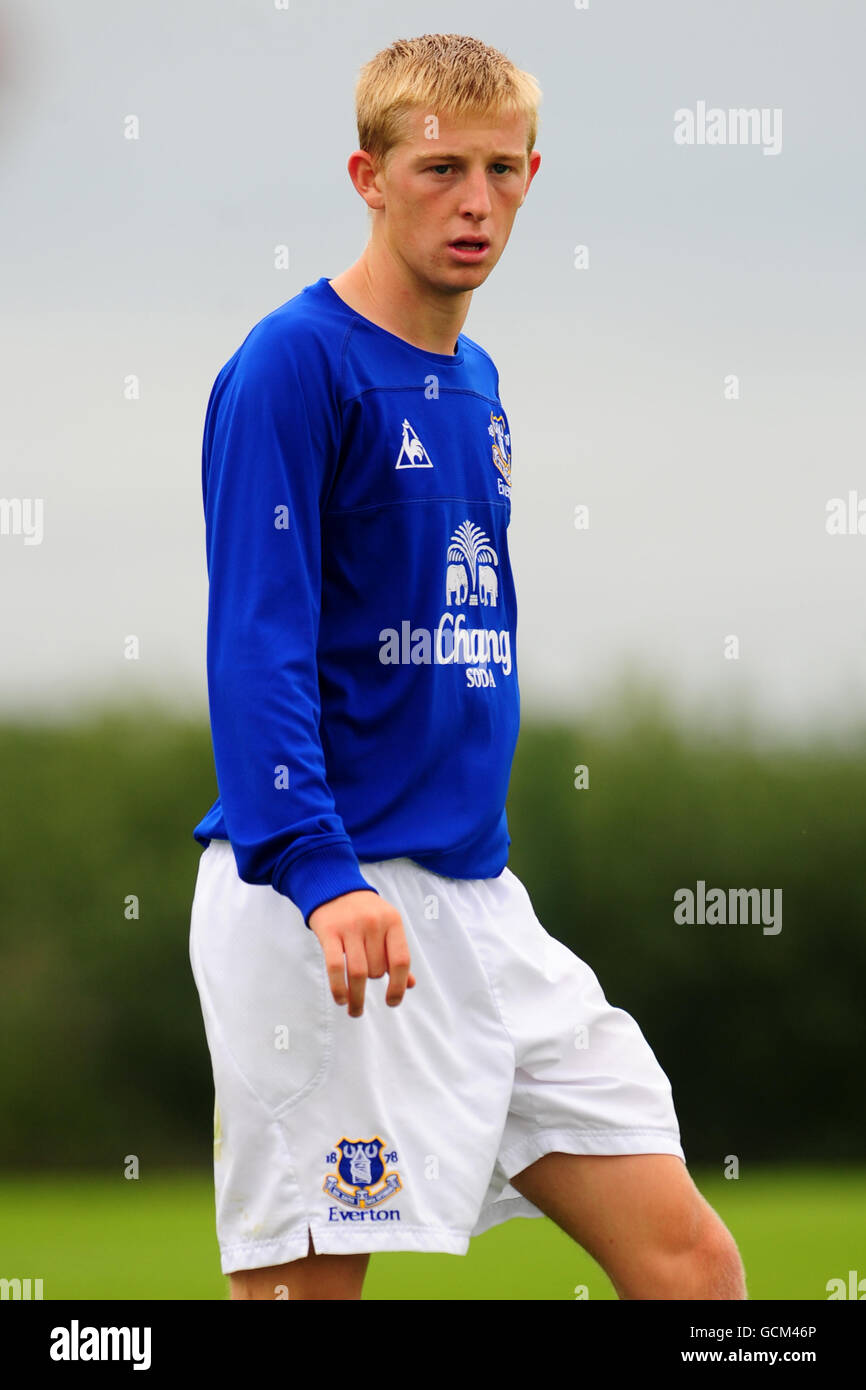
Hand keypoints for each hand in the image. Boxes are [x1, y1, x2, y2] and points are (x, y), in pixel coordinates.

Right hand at [308, 890, 415, 1017]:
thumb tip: (410, 984)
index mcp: (393, 921)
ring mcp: (350, 927)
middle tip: (364, 985)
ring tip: (355, 1009)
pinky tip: (341, 999)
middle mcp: (374, 923)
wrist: (334, 887)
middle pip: (377, 969)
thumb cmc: (365, 912)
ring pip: (358, 972)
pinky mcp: (329, 932)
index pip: (401, 960)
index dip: (399, 986)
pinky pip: (335, 967)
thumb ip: (396, 954)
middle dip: (372, 982)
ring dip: (356, 997)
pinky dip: (339, 988)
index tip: (392, 1002)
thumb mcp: (387, 926)